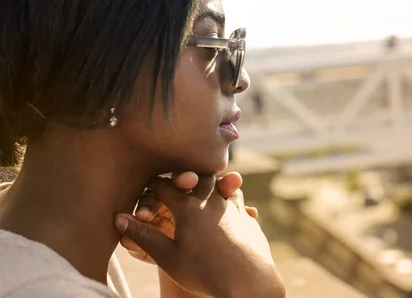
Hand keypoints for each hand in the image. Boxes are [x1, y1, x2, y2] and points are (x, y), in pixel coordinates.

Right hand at [114, 176, 284, 297]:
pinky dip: (229, 197)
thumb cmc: (203, 271)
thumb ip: (144, 235)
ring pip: (219, 183)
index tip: (147, 189)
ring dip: (209, 185)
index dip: (153, 187)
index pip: (164, 186)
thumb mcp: (168, 257)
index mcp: (187, 207)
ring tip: (202, 192)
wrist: (247, 281)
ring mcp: (231, 206)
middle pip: (195, 177)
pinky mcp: (246, 216)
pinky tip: (227, 206)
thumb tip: (118, 218)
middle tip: (177, 183)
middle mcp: (210, 200)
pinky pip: (236, 199)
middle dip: (184, 178)